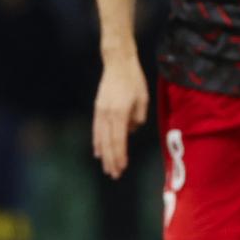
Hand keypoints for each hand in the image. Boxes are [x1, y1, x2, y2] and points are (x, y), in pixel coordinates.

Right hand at [93, 54, 148, 178]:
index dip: (120, 156)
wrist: (117, 64)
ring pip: (101, 138)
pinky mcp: (98, 108)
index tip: (122, 168)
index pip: (119, 140)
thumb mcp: (143, 100)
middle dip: (112, 160)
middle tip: (115, 175)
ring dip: (104, 155)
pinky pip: (97, 130)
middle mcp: (108, 115)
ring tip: (106, 168)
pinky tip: (98, 152)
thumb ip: (138, 119)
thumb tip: (130, 131)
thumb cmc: (134, 81)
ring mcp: (100, 112)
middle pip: (109, 142)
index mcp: (120, 113)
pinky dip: (97, 142)